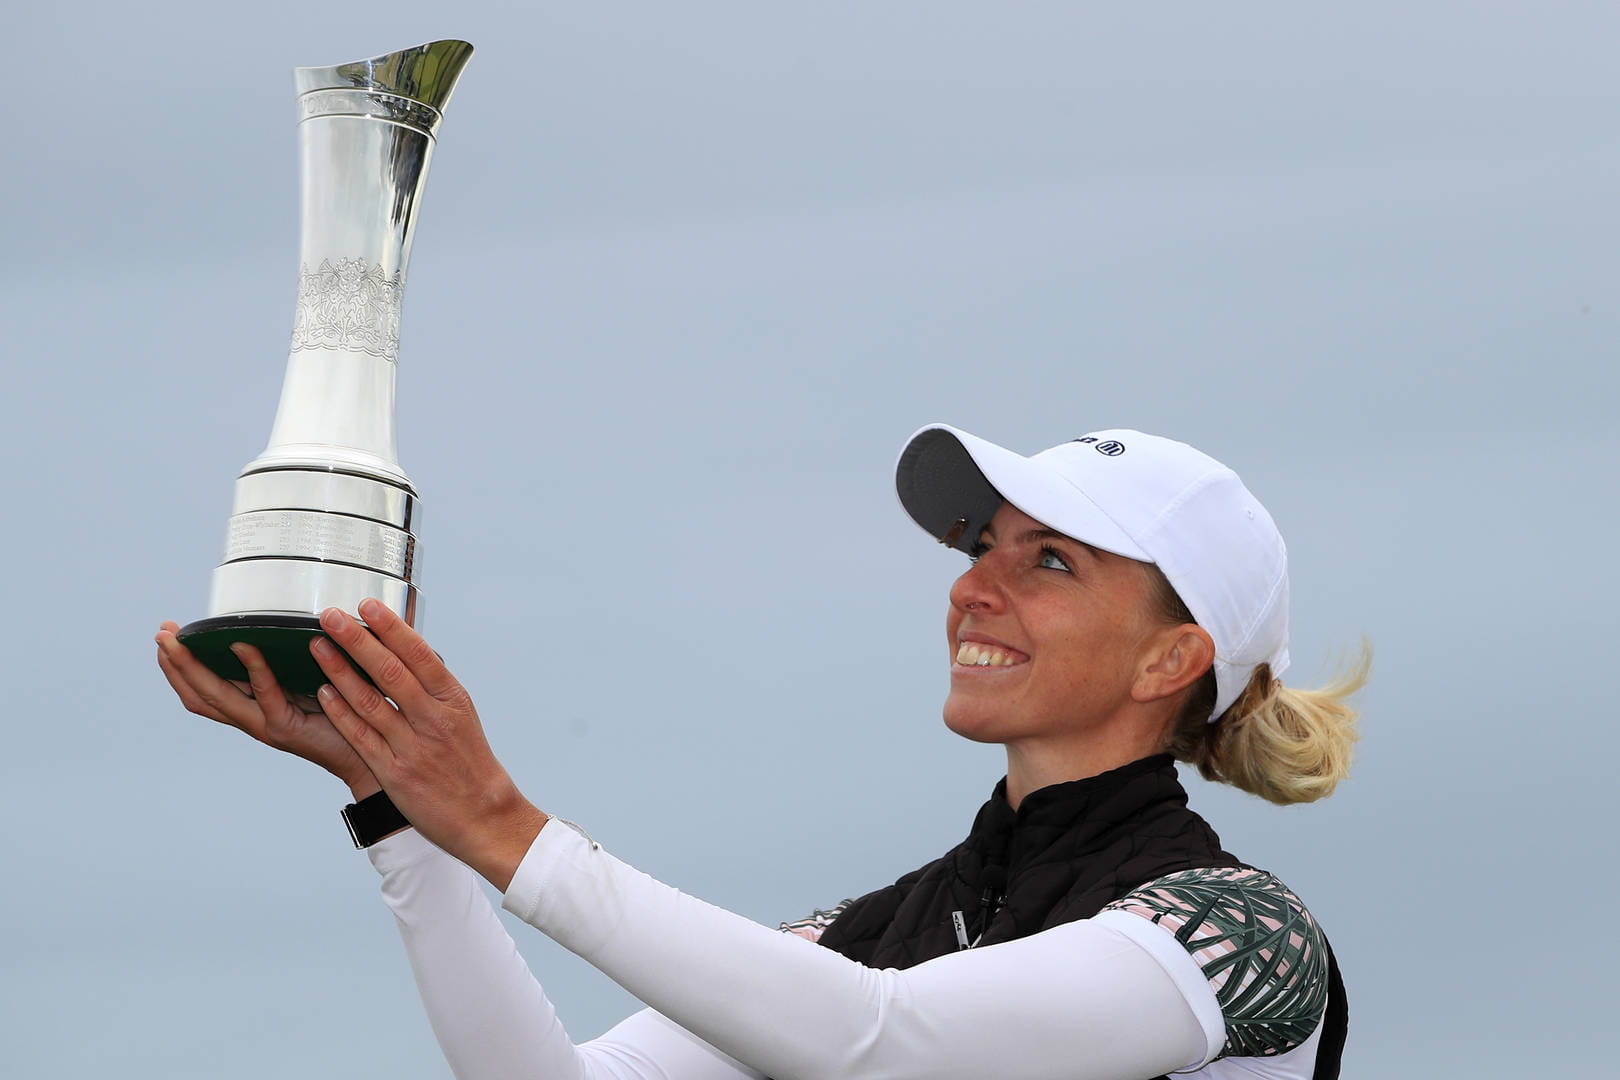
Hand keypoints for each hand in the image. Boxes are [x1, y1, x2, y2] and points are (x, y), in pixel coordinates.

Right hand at [155, 622, 378, 799]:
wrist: (373, 752)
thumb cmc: (347, 712)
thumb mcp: (311, 679)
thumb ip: (295, 656)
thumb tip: (289, 617)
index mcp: (254, 707)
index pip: (203, 690)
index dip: (180, 667)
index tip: (167, 637)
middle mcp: (252, 718)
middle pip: (198, 694)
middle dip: (175, 664)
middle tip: (162, 636)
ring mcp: (265, 725)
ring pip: (217, 698)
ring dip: (194, 668)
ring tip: (180, 642)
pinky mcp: (286, 727)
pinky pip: (265, 695)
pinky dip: (253, 670)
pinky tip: (244, 647)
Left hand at [309, 600, 548, 889]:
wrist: (485, 814)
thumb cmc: (470, 762)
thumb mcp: (460, 715)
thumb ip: (433, 686)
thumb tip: (406, 649)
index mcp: (452, 700)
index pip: (419, 654)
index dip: (390, 628)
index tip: (367, 605)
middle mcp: (433, 719)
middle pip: (390, 671)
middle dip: (357, 640)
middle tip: (331, 616)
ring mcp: (412, 747)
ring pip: (369, 701)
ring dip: (339, 671)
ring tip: (317, 646)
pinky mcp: (394, 772)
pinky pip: (361, 736)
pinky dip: (341, 712)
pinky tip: (324, 692)